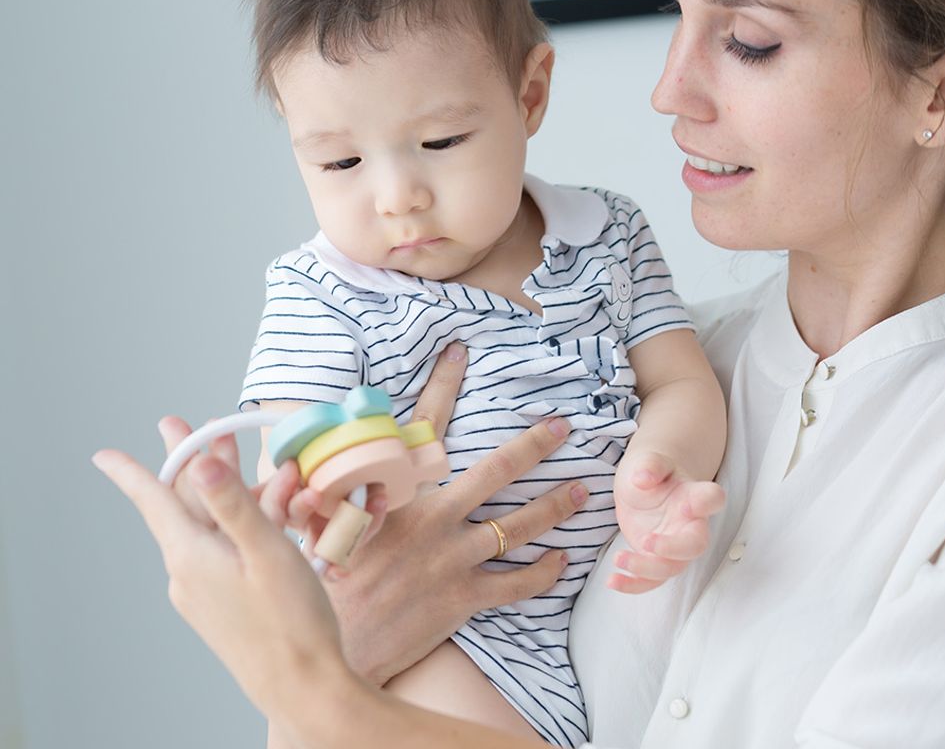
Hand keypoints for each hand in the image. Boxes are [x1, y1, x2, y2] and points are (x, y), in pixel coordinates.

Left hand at [92, 445, 350, 724]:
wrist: (301, 684)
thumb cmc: (289, 618)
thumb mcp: (266, 550)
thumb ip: (234, 504)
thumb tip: (202, 464)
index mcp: (191, 555)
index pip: (154, 500)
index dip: (131, 472)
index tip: (104, 455)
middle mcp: (187, 573)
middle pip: (187, 505)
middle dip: (198, 465)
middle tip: (201, 430)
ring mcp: (203, 591)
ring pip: (213, 526)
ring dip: (237, 494)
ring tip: (276, 476)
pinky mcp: (222, 603)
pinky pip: (226, 550)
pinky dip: (246, 525)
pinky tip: (278, 517)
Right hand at [319, 343, 585, 685]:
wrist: (333, 650)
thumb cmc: (323, 584)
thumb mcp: (317, 521)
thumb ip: (324, 481)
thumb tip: (304, 447)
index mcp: (398, 493)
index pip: (424, 426)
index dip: (443, 384)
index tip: (460, 352)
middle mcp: (433, 520)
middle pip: (495, 471)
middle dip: (533, 445)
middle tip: (564, 427)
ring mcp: (453, 560)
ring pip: (518, 526)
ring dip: (554, 506)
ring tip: (582, 491)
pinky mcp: (464, 599)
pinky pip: (516, 585)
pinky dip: (544, 573)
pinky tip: (563, 559)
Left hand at [609, 448, 725, 594]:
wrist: (642, 484)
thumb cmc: (651, 471)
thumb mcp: (648, 461)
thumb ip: (650, 465)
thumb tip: (643, 477)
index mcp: (693, 495)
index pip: (712, 499)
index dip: (706, 504)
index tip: (686, 505)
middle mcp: (689, 524)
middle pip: (695, 545)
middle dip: (673, 549)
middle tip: (647, 542)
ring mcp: (674, 546)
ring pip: (671, 568)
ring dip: (646, 568)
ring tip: (618, 558)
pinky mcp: (656, 560)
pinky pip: (650, 580)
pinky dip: (632, 584)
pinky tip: (612, 581)